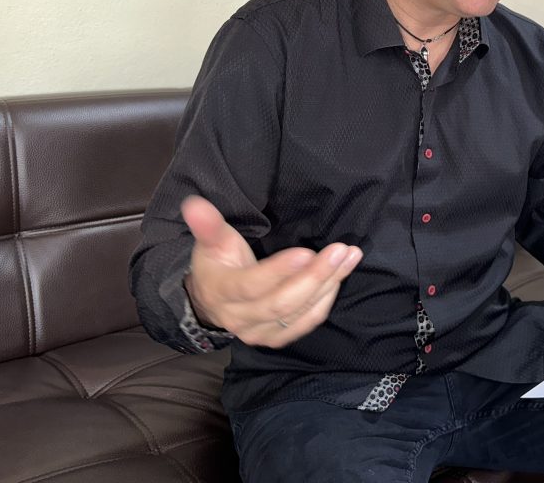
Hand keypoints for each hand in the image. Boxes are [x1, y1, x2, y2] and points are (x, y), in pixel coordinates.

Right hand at [180, 196, 361, 347]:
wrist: (211, 301)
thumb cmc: (216, 264)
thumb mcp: (211, 242)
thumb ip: (208, 225)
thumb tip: (194, 204)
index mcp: (222, 292)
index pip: (252, 285)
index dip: (280, 271)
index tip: (307, 252)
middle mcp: (240, 319)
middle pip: (282, 303)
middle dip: (315, 276)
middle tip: (340, 251)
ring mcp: (259, 333)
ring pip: (298, 312)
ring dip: (328, 285)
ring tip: (349, 257)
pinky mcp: (276, 337)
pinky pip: (306, 323)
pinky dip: (325, 301)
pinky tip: (339, 278)